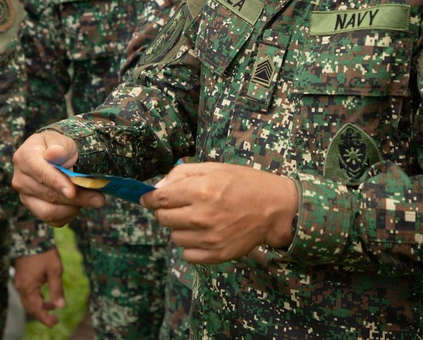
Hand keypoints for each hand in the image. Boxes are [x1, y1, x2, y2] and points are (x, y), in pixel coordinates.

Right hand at [11, 131, 105, 226]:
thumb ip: (60, 147)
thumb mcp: (63, 141)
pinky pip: (52, 220)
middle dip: (76, 198)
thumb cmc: (59, 147)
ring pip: (49, 211)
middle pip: (49, 194)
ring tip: (91, 198)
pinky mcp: (33, 209)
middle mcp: (20, 179)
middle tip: (99, 198)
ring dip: (74, 207)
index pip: (41, 173)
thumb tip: (55, 153)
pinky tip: (78, 204)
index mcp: (25, 157)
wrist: (54, 155)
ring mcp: (25, 196)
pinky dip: (69, 215)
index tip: (72, 191)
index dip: (57, 183)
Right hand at [13, 249, 64, 327]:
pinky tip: (44, 295)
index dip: (45, 319)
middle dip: (42, 315)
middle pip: (30, 307)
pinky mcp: (20, 276)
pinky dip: (35, 297)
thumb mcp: (55, 271)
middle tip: (54, 320)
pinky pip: (26, 293)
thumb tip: (61, 306)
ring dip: (39, 305)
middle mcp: (21, 286)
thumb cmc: (45, 253)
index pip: (36, 309)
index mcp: (28, 287)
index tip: (55, 324)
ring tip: (52, 307)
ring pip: (28, 300)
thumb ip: (57, 289)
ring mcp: (19, 281)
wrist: (32, 236)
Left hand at [141, 162, 297, 263]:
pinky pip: (187, 255)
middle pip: (162, 219)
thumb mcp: (214, 168)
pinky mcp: (216, 255)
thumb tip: (158, 187)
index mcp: (200, 190)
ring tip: (198, 220)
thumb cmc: (244, 183)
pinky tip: (203, 235)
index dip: (149, 198)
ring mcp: (208, 238)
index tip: (147, 199)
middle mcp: (201, 216)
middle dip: (165, 211)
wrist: (274, 209)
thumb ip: (183, 174)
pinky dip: (190, 246)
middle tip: (178, 207)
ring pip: (174, 237)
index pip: (159, 199)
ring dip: (180, 229)